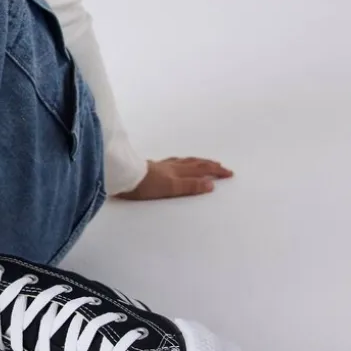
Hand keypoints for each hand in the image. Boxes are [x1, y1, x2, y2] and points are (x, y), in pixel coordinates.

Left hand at [113, 157, 233, 200]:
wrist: (122, 176)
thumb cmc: (145, 185)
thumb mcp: (171, 188)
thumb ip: (190, 186)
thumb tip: (211, 184)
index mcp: (178, 172)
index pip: (201, 170)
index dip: (215, 171)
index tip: (229, 173)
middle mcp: (171, 167)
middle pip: (194, 163)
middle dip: (209, 165)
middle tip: (220, 166)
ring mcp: (160, 166)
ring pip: (183, 162)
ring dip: (195, 162)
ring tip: (202, 162)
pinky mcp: (150, 167)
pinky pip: (171, 163)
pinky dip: (179, 163)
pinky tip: (175, 164)